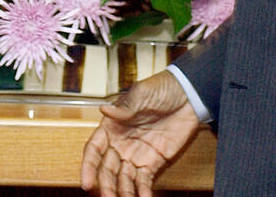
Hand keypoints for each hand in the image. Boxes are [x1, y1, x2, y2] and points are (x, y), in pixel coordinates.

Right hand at [80, 70, 202, 196]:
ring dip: (123, 192)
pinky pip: (145, 181)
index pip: (94, 149)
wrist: (188, 95)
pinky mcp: (154, 162)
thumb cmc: (160, 89)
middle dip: (106, 185)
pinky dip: (143, 191)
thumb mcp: (141, 93)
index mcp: (112, 126)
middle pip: (107, 169)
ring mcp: (137, 154)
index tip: (87, 182)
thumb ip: (124, 107)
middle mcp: (120, 143)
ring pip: (124, 179)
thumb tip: (105, 111)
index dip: (88, 166)